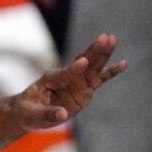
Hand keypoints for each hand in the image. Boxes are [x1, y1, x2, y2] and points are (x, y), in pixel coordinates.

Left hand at [11, 34, 126, 130]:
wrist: (28, 112)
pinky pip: (100, 80)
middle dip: (93, 51)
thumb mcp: (32, 114)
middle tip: (105, 37)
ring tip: (112, 39)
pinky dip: (111, 72)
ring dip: (102, 54)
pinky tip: (123, 63)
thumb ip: (47, 113)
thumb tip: (63, 114)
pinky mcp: (85, 90)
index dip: (73, 69)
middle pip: (82, 63)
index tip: (82, 61)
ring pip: (93, 67)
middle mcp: (66, 78)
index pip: (64, 74)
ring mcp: (76, 83)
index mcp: (49, 80)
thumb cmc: (27, 111)